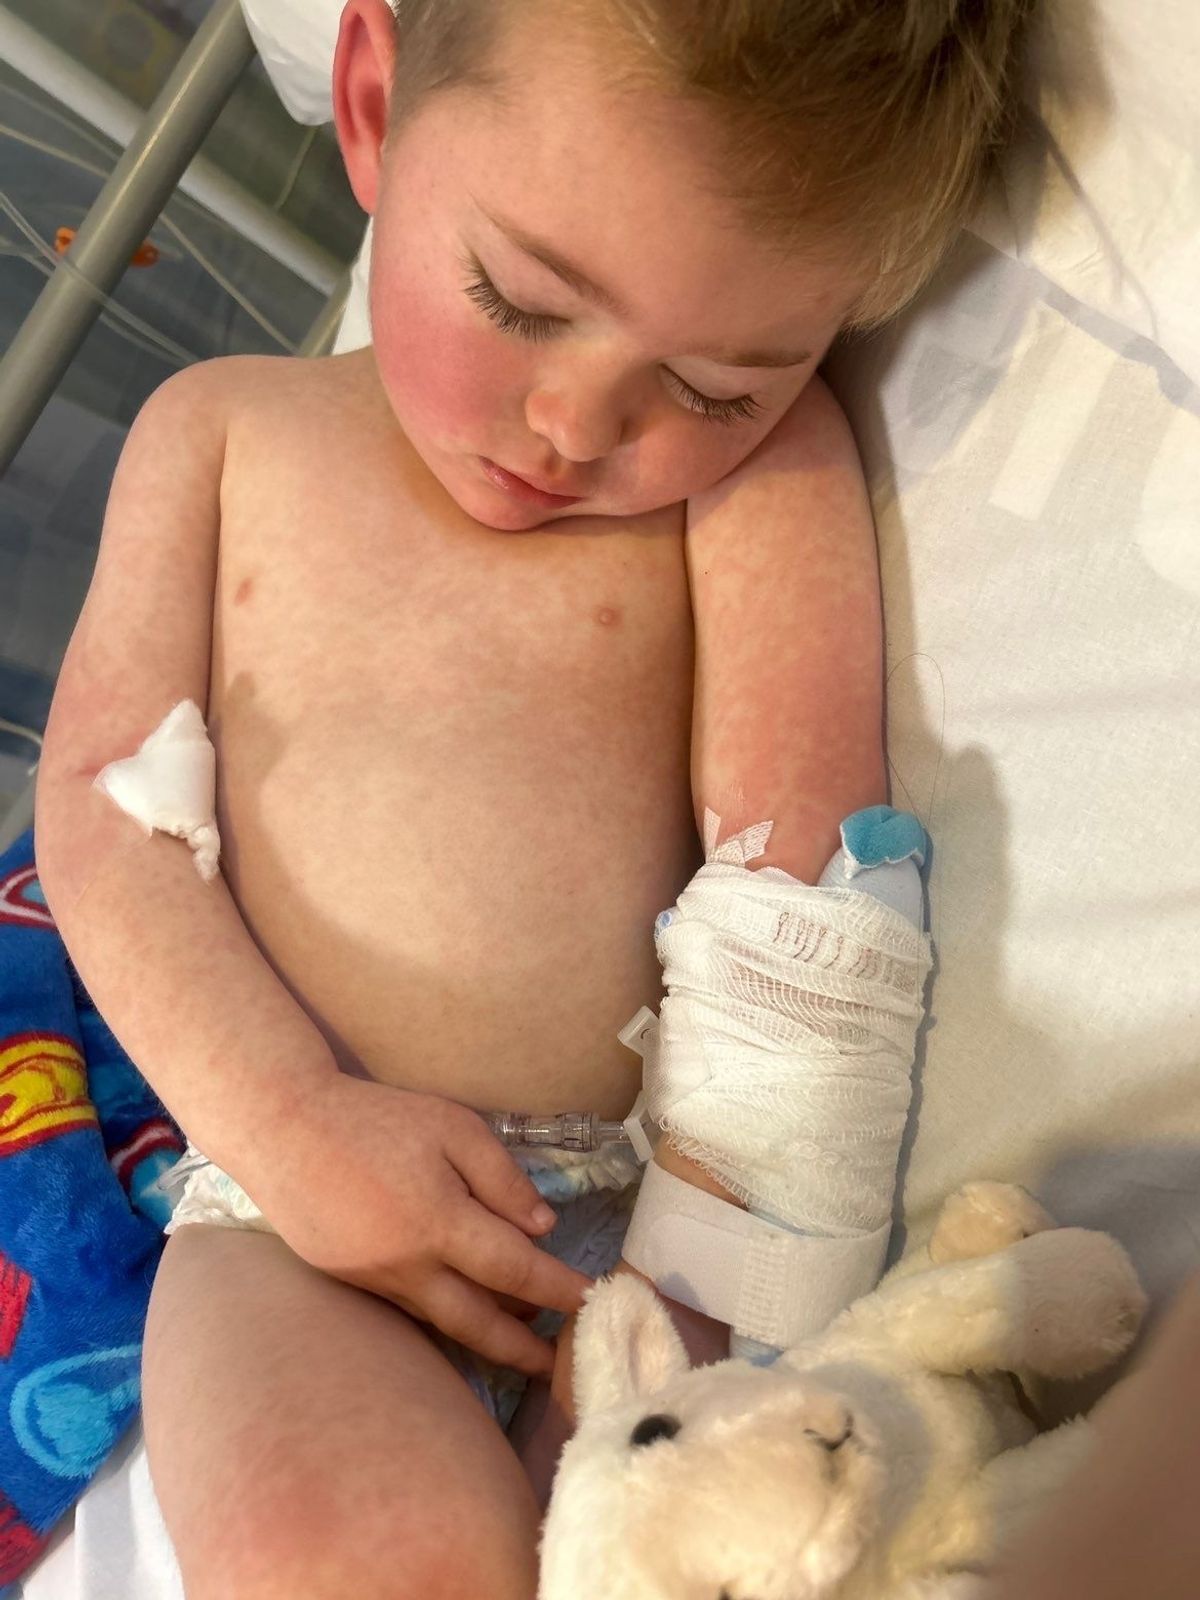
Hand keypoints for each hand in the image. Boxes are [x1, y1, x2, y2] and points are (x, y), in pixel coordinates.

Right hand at [240, 1075, 591, 1376]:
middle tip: (560, 1364)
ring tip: (521, 1339)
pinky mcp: (349, 1281)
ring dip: (485, 1334)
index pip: (515, 1270)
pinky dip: (443, 1313)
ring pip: (442, 1320)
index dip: (558, 1290)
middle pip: (478, 1324)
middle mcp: (408, 1266)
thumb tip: (543, 1228)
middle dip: (523, 1349)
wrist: (283, 1127)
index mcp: (440, 1223)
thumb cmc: (376, 1118)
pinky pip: (409, 1307)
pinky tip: (462, 1306)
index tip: (593, 1302)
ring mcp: (374, 1280)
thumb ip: (502, 1179)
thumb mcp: (453, 1127)